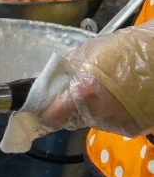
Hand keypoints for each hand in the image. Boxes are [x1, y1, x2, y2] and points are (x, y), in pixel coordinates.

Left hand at [1, 20, 153, 153]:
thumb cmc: (123, 48)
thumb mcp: (86, 53)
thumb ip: (64, 72)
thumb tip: (43, 83)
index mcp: (82, 93)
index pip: (51, 118)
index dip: (46, 112)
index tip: (45, 107)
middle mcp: (98, 114)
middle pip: (71, 120)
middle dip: (70, 108)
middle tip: (79, 92)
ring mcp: (118, 124)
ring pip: (93, 121)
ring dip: (92, 110)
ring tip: (107, 91)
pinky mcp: (134, 128)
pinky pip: (113, 123)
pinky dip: (113, 113)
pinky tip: (122, 97)